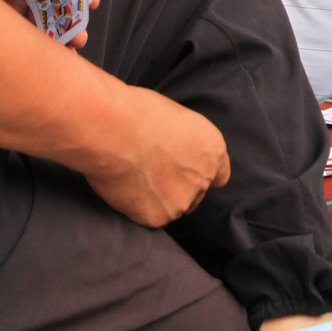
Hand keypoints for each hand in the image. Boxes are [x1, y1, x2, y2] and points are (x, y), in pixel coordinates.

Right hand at [85, 85, 230, 226]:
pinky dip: (137, 206)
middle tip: (150, 172)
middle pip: (195, 194)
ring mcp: (182, 200)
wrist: (112, 129)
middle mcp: (204, 178)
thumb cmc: (137, 112)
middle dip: (177, 187)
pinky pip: (148, 216)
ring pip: (172, 207)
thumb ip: (184, 142)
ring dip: (158, 199)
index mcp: (212, 149)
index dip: (201, 174)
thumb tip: (175, 151)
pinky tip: (125, 186)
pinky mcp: (158, 217)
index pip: (219, 174)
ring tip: (134, 176)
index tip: (188, 174)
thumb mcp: (175, 118)